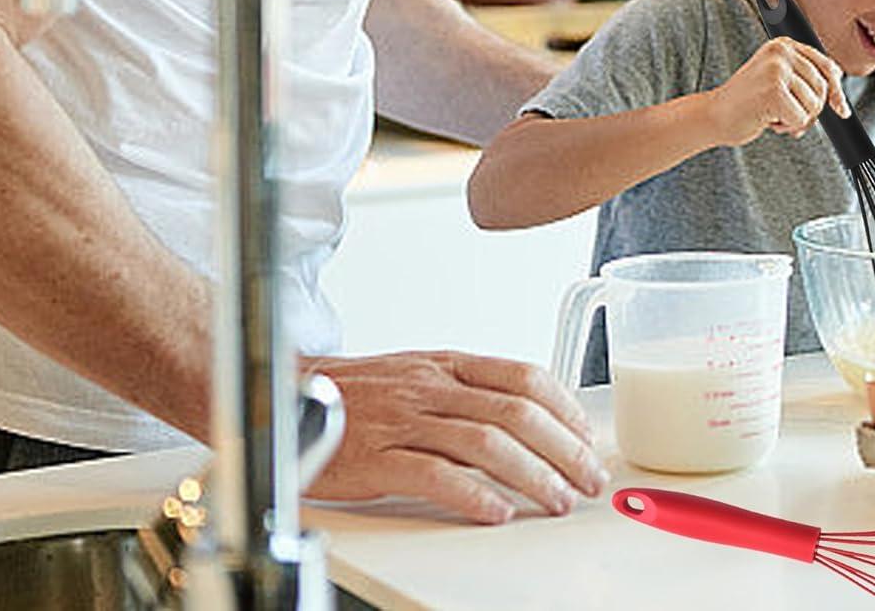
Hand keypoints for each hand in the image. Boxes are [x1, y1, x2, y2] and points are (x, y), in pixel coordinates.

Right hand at [302, 351, 608, 523]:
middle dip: (562, 447)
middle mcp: (430, 387)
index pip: (521, 375)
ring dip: (531, 474)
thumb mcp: (420, 375)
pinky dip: (472, 494)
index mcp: (446, 364)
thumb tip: (529, 416)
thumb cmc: (359, 394)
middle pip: (513, 411)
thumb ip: (469, 391)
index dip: (563, 406)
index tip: (586, 436)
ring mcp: (403, 421)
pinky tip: (496, 511)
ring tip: (556, 499)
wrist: (287, 398)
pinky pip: (433, 474)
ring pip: (484, 442)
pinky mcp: (377, 458)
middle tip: (587, 477)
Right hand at [703, 36, 848, 147]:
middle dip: (811, 109)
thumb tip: (838, 99)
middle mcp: (780, 52)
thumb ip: (805, 80)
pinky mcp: (774, 91)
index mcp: (783, 45)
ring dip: (797, 119)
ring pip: (814, 105)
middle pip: (822, 87)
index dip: (836, 90)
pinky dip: (788, 127)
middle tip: (788, 115)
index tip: (840, 108)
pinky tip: (768, 121)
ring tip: (773, 114)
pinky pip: (801, 119)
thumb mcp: (778, 81)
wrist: (714, 115)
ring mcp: (776, 70)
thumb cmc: (747, 101)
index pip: (826, 66)